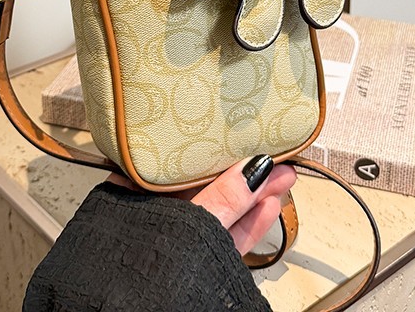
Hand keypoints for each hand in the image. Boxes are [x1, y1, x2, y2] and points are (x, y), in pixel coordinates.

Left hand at [107, 155, 296, 255]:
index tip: (246, 137)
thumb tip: (253, 170)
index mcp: (133, 193)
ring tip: (281, 178)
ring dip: (253, 196)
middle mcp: (152, 213)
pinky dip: (246, 224)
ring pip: (219, 212)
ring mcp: (172, 240)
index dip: (216, 146)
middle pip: (205, 184)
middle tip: (276, 157)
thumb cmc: (134, 277)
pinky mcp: (189, 263)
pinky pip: (222, 237)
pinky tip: (268, 208)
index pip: (179, 158)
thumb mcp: (188, 227)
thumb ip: (223, 200)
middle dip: (245, 172)